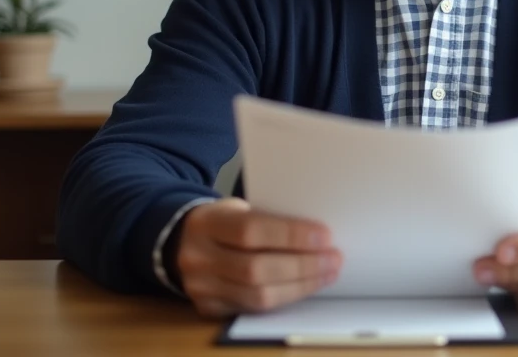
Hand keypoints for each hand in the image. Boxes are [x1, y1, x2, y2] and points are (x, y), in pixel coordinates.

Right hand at [176, 198, 341, 316]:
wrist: (183, 241)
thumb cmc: (224, 220)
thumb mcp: (238, 207)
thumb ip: (268, 217)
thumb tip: (317, 231)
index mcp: (206, 223)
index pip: (250, 231)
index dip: (290, 235)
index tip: (325, 235)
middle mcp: (198, 257)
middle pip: (255, 269)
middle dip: (302, 265)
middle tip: (334, 258)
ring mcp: (200, 287)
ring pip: (257, 296)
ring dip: (300, 285)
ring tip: (327, 273)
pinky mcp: (208, 307)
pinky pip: (253, 309)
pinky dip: (285, 297)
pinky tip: (306, 286)